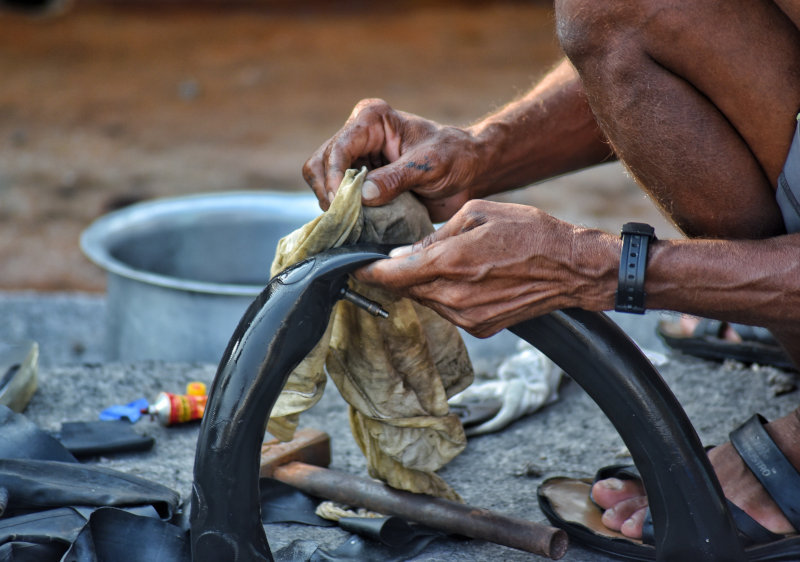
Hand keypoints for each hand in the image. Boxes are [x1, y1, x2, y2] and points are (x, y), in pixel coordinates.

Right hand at [302, 98, 482, 221]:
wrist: (469, 172)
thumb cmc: (454, 157)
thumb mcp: (429, 166)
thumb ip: (396, 178)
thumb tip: (362, 195)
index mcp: (371, 120)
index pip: (337, 148)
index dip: (334, 177)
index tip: (342, 203)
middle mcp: (358, 137)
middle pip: (319, 165)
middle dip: (328, 193)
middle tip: (345, 218)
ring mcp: (357, 161)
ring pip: (322, 184)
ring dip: (334, 206)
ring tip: (353, 223)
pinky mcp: (361, 184)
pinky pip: (338, 200)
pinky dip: (343, 215)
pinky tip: (357, 226)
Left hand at [355, 200, 618, 336]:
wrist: (572, 268)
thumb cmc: (528, 232)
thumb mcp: (477, 214)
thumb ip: (435, 237)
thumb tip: (402, 254)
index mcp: (449, 264)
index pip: (391, 276)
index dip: (367, 272)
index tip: (353, 266)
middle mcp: (454, 297)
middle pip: (406, 290)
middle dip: (396, 275)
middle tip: (392, 257)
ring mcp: (467, 317)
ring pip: (426, 301)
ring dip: (422, 284)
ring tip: (438, 263)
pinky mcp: (480, 328)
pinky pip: (448, 311)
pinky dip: (444, 295)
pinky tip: (461, 277)